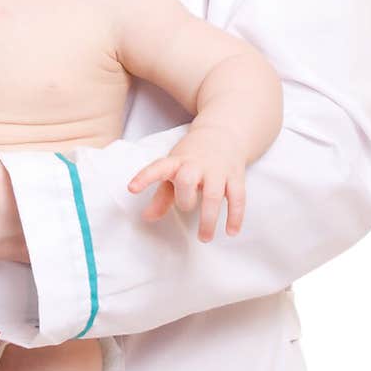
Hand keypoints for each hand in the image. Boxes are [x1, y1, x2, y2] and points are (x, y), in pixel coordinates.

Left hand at [127, 128, 246, 241]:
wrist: (223, 132)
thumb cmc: (192, 157)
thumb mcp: (174, 169)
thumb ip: (161, 196)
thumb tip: (146, 217)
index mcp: (177, 161)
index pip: (158, 168)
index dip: (145, 177)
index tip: (132, 188)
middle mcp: (197, 164)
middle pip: (187, 180)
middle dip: (184, 199)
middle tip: (186, 208)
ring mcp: (218, 170)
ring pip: (214, 193)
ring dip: (209, 218)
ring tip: (205, 237)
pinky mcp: (236, 176)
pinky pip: (238, 197)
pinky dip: (235, 216)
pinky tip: (231, 232)